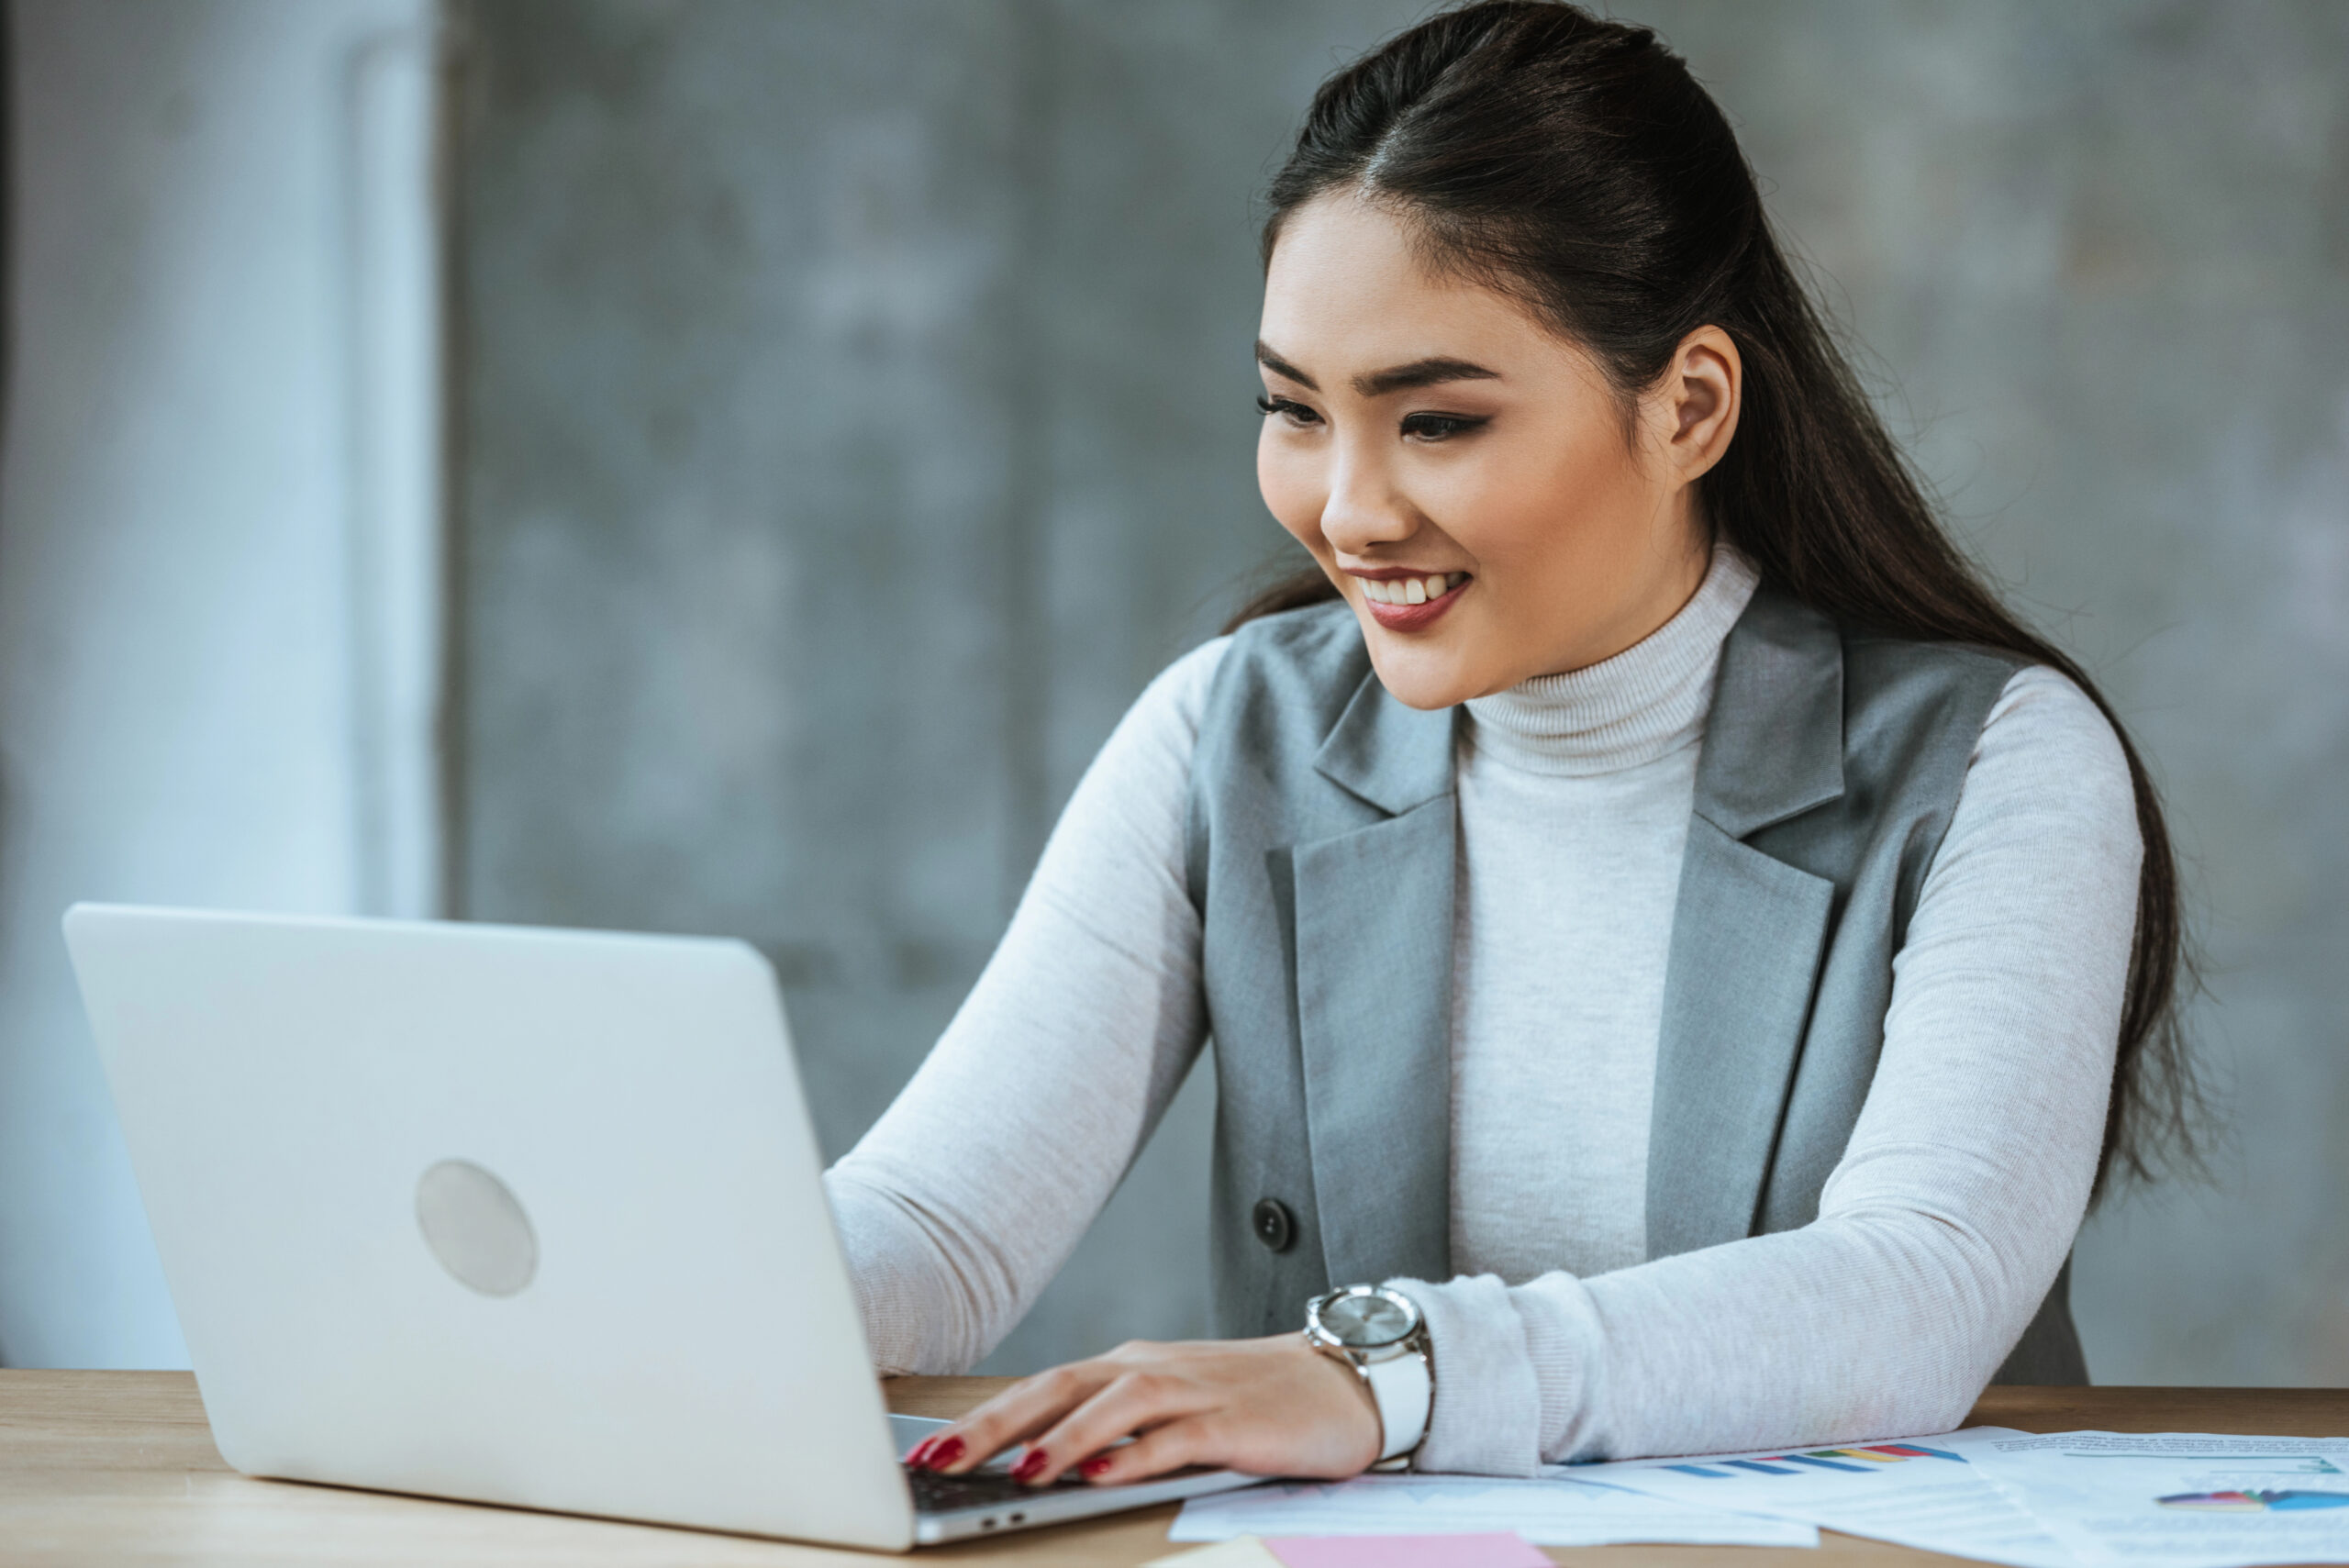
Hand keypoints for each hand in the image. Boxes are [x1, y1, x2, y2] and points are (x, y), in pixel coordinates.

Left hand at [907, 1334, 1382, 1487]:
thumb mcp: (1172, 1409)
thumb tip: (1037, 1465)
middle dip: (997, 1425)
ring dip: (1064, 1437)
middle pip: (1062, 1386)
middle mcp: (1154, 1369)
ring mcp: (1196, 1391)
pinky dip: (1136, 1455)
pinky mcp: (1236, 1421)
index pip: (1044, 1386)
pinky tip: (1103, 1476)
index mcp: (1131, 1367)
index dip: (985, 1418)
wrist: (1346, 1382)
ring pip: (1116, 1403)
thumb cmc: (1252, 1401)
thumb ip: (1112, 1430)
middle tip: (941, 1461)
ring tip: (1021, 1471)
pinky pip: (1177, 1436)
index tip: (928, 1453)